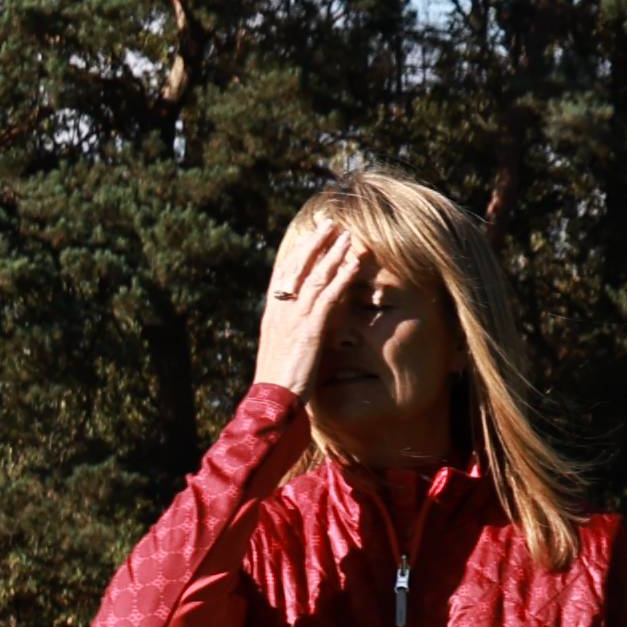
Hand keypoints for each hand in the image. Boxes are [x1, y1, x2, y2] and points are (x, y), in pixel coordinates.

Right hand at [249, 208, 356, 403]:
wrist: (271, 401)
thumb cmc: (278, 384)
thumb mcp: (282, 352)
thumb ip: (290, 334)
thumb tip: (301, 326)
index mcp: (272, 314)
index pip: (284, 274)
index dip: (297, 253)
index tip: (310, 237)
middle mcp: (280, 310)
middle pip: (298, 267)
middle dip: (315, 244)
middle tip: (330, 225)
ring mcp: (294, 317)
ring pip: (315, 277)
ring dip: (333, 254)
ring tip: (348, 237)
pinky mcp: (309, 329)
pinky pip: (328, 297)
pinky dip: (342, 278)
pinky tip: (354, 265)